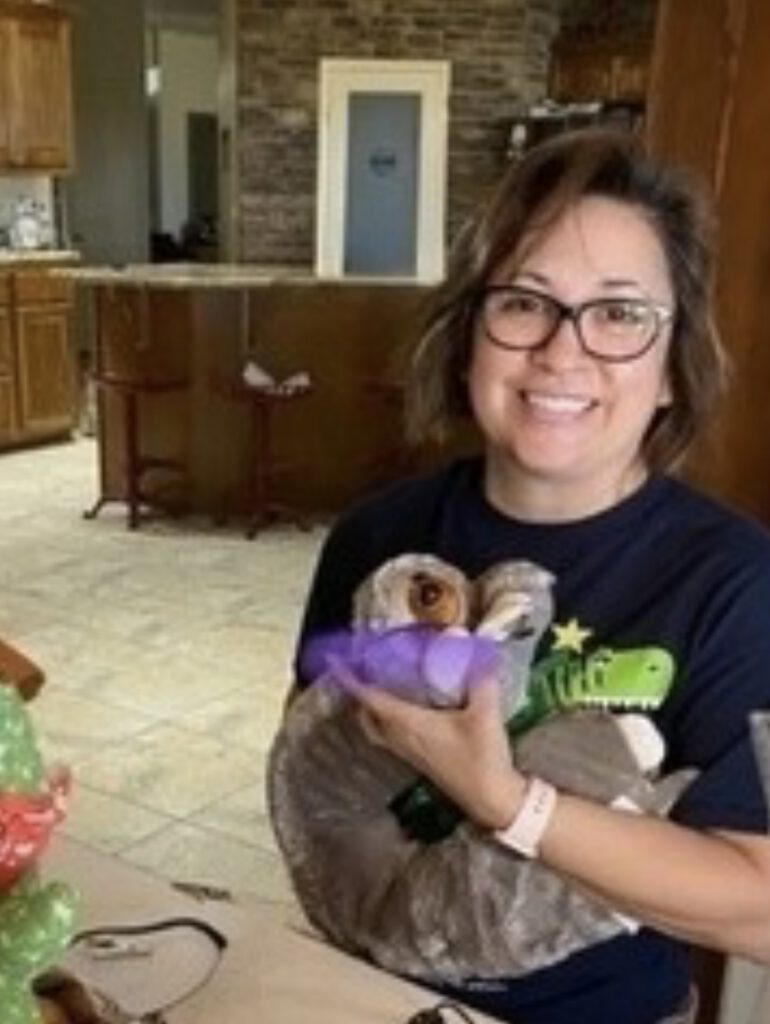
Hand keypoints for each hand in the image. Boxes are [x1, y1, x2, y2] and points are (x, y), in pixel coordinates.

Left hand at [327, 656, 525, 829]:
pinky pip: (391, 737)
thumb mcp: (485, 714)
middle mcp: (402, 739)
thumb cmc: (482, 757)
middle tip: (362, 673)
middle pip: (367, 717)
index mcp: (410, 724)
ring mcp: (409, 753)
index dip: (353, 682)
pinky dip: (388, 721)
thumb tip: (471, 645)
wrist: (490, 799)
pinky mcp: (420, 761)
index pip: (372, 700)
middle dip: (360, 696)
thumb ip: (480, 678)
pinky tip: (406, 711)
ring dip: (372, 710)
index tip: (339, 665)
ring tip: (381, 688)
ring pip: (377, 729)